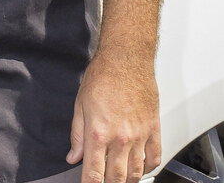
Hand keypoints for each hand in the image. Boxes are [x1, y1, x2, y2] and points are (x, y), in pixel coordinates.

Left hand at [67, 51, 160, 182]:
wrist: (126, 58)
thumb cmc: (102, 76)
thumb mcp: (80, 104)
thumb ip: (77, 134)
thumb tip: (73, 156)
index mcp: (98, 132)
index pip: (93, 173)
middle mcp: (121, 138)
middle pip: (116, 178)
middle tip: (103, 181)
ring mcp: (140, 136)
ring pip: (136, 173)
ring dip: (127, 180)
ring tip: (120, 179)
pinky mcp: (153, 130)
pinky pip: (154, 159)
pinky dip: (147, 169)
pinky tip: (140, 168)